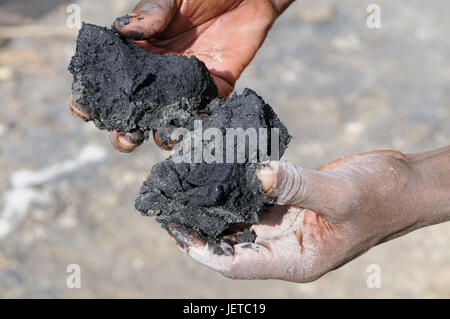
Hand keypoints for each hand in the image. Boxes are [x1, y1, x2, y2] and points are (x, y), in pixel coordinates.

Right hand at [70, 0, 294, 151]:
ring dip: (162, 135)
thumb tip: (122, 30)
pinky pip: (206, 113)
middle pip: (136, 113)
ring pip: (168, 121)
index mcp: (140, 54)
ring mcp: (187, 87)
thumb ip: (150, 13)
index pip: (111, 81)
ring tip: (162, 136)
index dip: (94, 97)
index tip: (85, 110)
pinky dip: (200, 124)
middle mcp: (160, 77)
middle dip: (125, 130)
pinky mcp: (216, 90)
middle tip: (127, 136)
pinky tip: (195, 127)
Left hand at [167, 147, 449, 281]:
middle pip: (233, 244)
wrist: (405, 184)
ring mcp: (289, 226)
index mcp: (297, 259)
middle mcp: (288, 247)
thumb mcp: (341, 194)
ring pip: (243, 222)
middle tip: (172, 207)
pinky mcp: (292, 206)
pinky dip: (238, 191)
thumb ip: (297, 187)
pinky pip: (258, 200)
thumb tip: (257, 175)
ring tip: (189, 190)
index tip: (176, 231)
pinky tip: (221, 176)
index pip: (238, 264)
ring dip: (217, 209)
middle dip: (202, 229)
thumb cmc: (383, 197)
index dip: (204, 250)